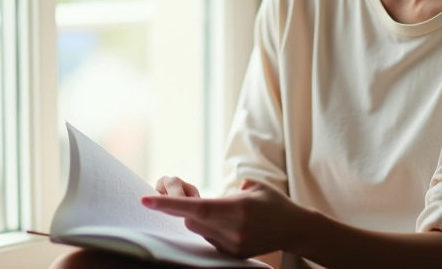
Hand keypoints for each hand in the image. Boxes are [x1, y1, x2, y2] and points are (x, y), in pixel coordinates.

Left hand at [141, 179, 310, 258]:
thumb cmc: (275, 203)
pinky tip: (226, 225)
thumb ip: (229, 188)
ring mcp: (233, 245)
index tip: (146, 200)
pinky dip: (210, 230)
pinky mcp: (233, 255)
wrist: (295, 229)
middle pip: (192, 221)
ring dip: (198, 221)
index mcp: (237, 208)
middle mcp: (233, 229)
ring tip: (218, 213)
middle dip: (184, 210)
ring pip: (199, 232)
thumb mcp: (255, 186)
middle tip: (184, 198)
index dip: (169, 205)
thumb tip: (205, 196)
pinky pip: (210, 241)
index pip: (196, 208)